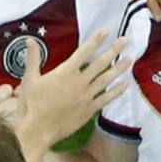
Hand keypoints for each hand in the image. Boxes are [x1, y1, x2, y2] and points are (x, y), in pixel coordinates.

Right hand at [14, 31, 130, 148]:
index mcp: (65, 72)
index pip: (84, 52)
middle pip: (100, 63)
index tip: (107, 31)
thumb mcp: (29, 79)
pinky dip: (116, 92)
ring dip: (119, 68)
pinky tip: (125, 85)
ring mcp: (86, 96)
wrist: (38, 130)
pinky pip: (105, 98)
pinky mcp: (89, 110)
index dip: (96, 40)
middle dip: (114, 50)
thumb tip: (30, 40)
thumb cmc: (31, 105)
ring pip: (106, 79)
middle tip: (126, 40)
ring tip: (130, 59)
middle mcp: (79, 82)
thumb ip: (32, 59)